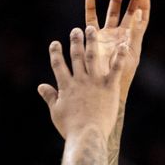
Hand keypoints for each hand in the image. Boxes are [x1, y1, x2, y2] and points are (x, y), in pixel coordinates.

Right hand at [40, 0, 147, 138]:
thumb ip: (49, 96)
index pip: (58, 65)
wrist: (87, 135)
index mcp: (66, 86)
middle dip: (75, 41)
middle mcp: (80, 80)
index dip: (56, 53)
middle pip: (76, 56)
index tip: (55, 43)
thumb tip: (40, 87)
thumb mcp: (56, 112)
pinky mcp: (110, 87)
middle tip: (76, 30)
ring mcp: (95, 82)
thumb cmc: (71, 127)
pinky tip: (123, 44)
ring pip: (92, 57)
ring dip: (91, 41)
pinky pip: (115, 68)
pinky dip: (119, 56)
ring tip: (91, 28)